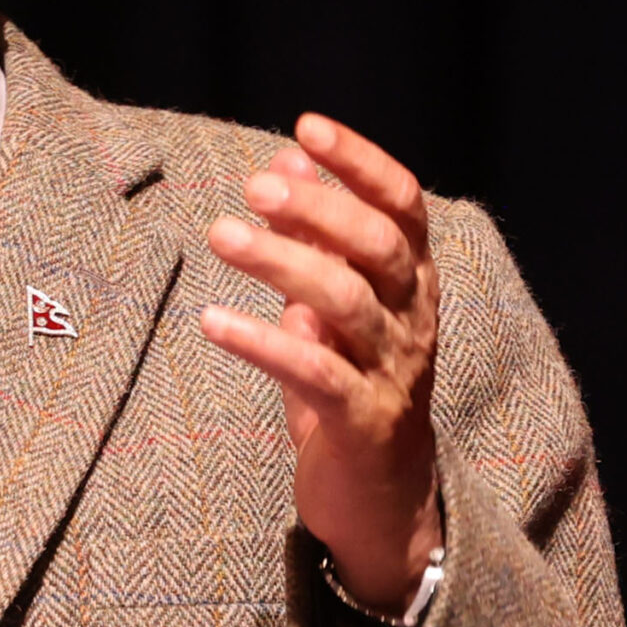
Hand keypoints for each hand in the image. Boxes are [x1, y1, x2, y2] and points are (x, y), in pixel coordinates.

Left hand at [199, 114, 443, 614]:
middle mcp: (414, 321)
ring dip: (281, 262)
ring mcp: (392, 372)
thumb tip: (284, 162)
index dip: (360, 162)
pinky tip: (212, 322)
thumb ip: (316, 242)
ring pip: (347, 301)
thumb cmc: (350, 385)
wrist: (381, 499)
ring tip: (220, 234)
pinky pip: (314, 373)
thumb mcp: (334, 308)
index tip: (305, 128)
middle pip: (380, 247)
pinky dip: (262, 342)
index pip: (404, 205)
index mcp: (415, 284)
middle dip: (319, 208)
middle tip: (256, 186)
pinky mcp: (361, 422)